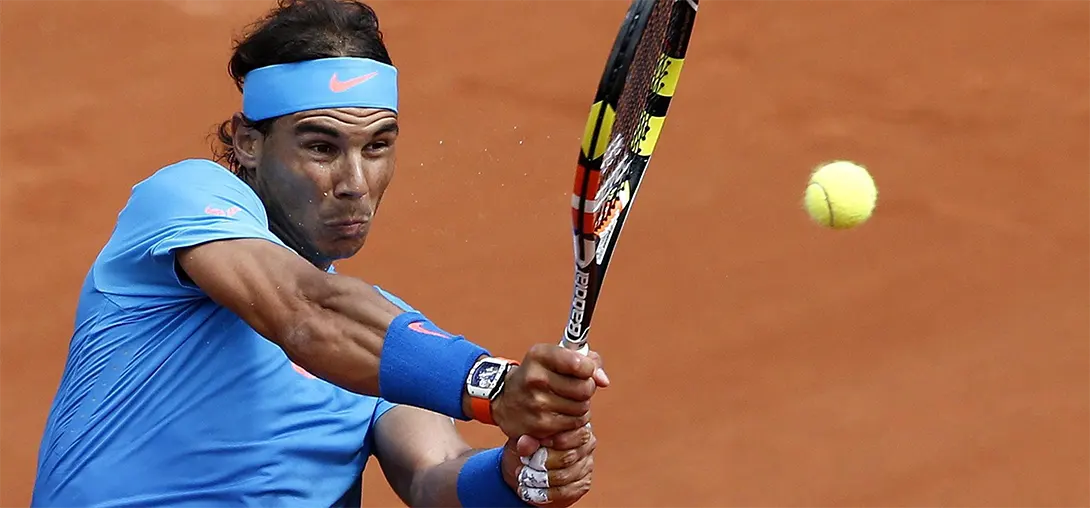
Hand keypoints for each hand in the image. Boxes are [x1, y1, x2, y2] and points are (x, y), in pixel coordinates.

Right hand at [491, 345, 609, 439]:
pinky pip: (573, 425)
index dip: (588, 368)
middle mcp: (536, 378)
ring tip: (566, 401)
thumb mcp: (556, 357)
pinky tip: (560, 414)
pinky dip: (572, 421)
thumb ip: (587, 361)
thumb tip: (604, 381)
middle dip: (586, 389)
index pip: (580, 364)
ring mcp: (536, 404)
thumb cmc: (539, 373)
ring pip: (582, 409)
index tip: (583, 370)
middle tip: (575, 388)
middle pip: (585, 389)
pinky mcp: (539, 427)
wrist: (504, 398)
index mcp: (540, 356)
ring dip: (580, 406)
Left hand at [501, 424, 596, 506]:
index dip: (553, 441)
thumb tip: (525, 442)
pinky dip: (545, 493)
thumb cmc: (529, 448)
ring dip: (541, 479)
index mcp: (576, 425)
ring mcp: (586, 464)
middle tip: (527, 464)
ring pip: (564, 476)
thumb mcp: (522, 440)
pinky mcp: (583, 484)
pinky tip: (531, 489)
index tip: (538, 444)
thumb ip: (525, 439)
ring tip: (525, 477)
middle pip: (567, 457)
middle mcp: (586, 444)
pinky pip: (564, 491)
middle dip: (543, 463)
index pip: (573, 433)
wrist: (529, 469)